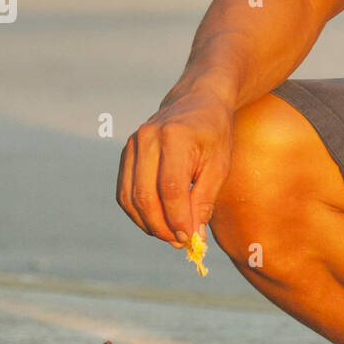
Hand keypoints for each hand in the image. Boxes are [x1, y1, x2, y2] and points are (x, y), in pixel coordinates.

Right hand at [116, 87, 234, 246]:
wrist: (198, 100)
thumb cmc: (215, 134)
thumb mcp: (219, 165)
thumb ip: (204, 201)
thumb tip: (193, 237)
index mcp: (175, 137)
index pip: (170, 189)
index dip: (178, 219)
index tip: (190, 238)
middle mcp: (147, 138)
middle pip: (145, 195)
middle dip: (162, 226)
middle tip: (180, 242)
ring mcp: (133, 143)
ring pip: (130, 197)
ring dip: (148, 223)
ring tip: (170, 235)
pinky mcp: (126, 152)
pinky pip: (124, 191)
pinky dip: (138, 212)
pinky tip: (157, 221)